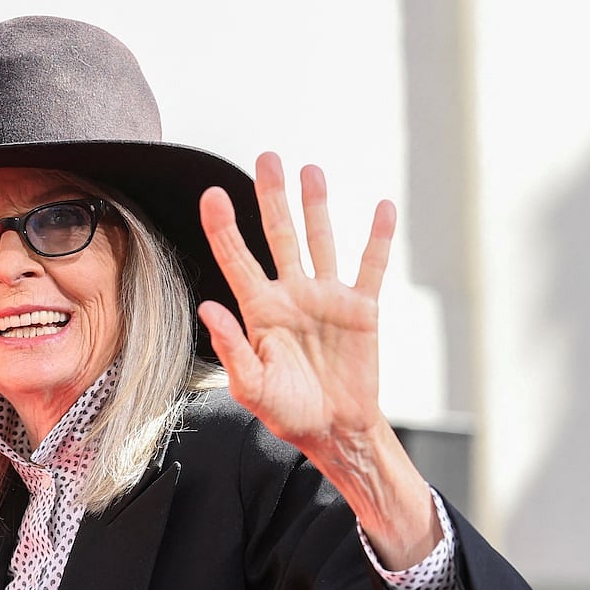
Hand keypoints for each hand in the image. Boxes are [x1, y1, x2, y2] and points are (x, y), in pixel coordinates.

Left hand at [198, 152, 438, 568]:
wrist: (335, 430)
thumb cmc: (288, 413)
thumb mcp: (251, 387)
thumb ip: (231, 348)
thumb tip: (207, 307)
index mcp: (260, 310)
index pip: (237, 259)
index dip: (224, 227)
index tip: (212, 195)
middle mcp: (292, 295)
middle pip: (279, 235)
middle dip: (272, 197)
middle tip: (268, 158)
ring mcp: (327, 298)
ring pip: (321, 240)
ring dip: (317, 206)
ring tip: (312, 171)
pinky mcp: (362, 308)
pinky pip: (371, 266)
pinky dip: (377, 238)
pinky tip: (382, 208)